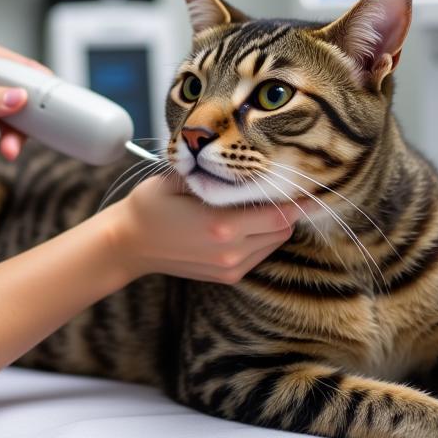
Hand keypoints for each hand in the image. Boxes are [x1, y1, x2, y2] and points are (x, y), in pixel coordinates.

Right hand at [107, 173, 317, 283]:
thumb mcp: (180, 180)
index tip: (309, 186)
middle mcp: (231, 252)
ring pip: (274, 242)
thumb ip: (215, 175)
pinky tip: (248, 221)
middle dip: (286, 209)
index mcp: (221, 227)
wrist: (128, 245)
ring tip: (263, 202)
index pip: (278, 215)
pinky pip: (261, 254)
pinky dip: (263, 237)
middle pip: (282, 229)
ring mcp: (230, 268)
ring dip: (276, 223)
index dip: (296, 201)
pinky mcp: (228, 276)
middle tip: (284, 187)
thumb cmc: (150, 205)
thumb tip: (246, 161)